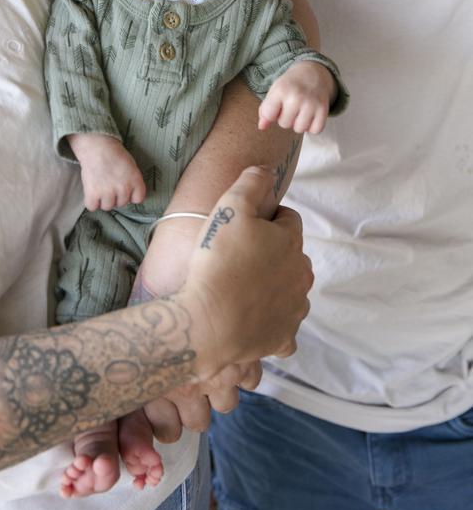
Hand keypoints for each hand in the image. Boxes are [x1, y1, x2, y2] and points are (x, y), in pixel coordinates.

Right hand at [68, 133, 146, 209]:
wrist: (97, 146)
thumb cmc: (114, 153)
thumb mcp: (131, 165)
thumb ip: (133, 181)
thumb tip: (130, 195)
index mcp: (136, 181)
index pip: (138, 199)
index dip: (130, 195)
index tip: (124, 189)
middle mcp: (124, 189)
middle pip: (121, 204)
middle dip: (115, 196)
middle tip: (108, 184)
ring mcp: (108, 192)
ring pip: (107, 207)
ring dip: (103, 200)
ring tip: (99, 186)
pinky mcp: (93, 194)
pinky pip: (92, 207)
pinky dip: (91, 201)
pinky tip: (91, 192)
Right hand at [178, 166, 312, 380]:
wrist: (207, 322)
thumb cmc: (218, 262)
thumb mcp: (229, 208)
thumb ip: (251, 182)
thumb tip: (265, 170)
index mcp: (292, 243)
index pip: (288, 219)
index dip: (266, 219)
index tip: (244, 227)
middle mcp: (301, 276)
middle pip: (292, 255)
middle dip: (272, 252)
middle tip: (238, 256)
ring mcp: (294, 310)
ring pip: (290, 290)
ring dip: (274, 286)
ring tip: (241, 287)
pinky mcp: (283, 339)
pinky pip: (284, 326)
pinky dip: (272, 321)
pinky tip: (251, 317)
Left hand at [258, 61, 336, 133]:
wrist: (312, 73)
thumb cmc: (290, 85)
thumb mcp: (275, 92)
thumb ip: (265, 110)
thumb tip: (261, 127)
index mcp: (281, 89)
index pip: (269, 115)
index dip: (271, 114)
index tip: (276, 107)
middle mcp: (296, 96)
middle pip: (284, 124)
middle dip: (286, 118)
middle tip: (291, 107)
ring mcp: (311, 103)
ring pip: (299, 129)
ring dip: (299, 124)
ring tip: (300, 111)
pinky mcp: (324, 109)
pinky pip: (315, 130)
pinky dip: (312, 127)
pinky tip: (310, 116)